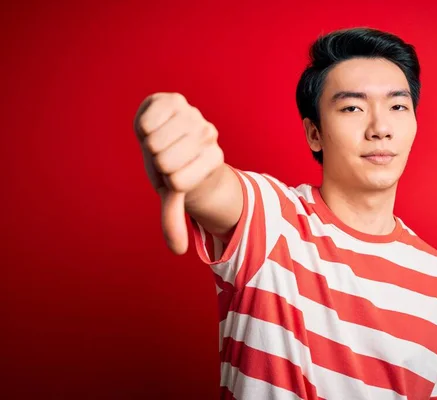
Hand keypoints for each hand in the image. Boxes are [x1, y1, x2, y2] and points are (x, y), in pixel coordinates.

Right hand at [133, 92, 223, 254]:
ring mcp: (193, 115)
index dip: (168, 181)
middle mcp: (209, 135)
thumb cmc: (173, 170)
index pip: (179, 182)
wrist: (168, 138)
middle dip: (157, 163)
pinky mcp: (174, 99)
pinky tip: (154, 125)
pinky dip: (142, 126)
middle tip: (166, 157)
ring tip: (161, 142)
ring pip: (154, 142)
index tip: (176, 174)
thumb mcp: (172, 194)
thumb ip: (174, 220)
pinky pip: (146, 119)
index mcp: (214, 159)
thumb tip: (178, 251)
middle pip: (164, 161)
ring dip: (149, 145)